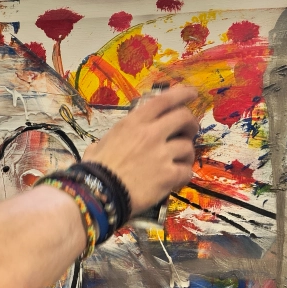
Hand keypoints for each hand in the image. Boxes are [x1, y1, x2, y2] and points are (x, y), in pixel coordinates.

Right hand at [83, 86, 199, 214]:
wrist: (98, 194)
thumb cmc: (94, 170)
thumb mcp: (99, 145)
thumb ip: (112, 140)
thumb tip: (105, 145)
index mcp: (134, 123)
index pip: (164, 100)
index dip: (181, 94)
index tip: (192, 93)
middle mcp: (151, 134)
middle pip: (184, 117)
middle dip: (190, 123)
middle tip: (189, 131)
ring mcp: (162, 154)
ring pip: (188, 147)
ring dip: (186, 154)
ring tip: (179, 162)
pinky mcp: (169, 175)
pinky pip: (187, 171)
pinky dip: (183, 175)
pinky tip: (176, 180)